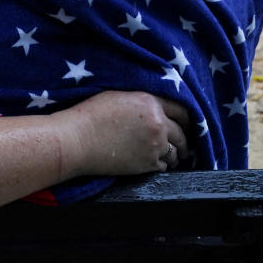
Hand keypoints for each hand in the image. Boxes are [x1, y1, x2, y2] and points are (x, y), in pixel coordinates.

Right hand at [60, 90, 191, 176]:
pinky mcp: (148, 164)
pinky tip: (156, 162)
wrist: (77, 140)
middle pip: (182, 134)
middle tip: (183, 143)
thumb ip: (142, 101)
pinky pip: (165, 166)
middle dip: (184, 139)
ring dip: (175, 154)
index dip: (186, 118)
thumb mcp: (118, 96)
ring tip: (171, 155)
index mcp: (150, 103)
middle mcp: (158, 124)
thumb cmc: (89, 116)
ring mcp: (155, 146)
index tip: (185, 123)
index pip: (181, 110)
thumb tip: (152, 107)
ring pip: (176, 152)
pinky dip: (163, 165)